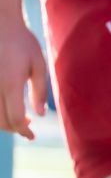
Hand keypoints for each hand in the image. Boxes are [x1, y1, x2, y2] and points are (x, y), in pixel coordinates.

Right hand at [0, 19, 49, 140]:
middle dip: (14, 128)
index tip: (32, 135)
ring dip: (3, 122)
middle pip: (0, 121)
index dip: (23, 130)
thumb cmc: (21, 41)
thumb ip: (40, 90)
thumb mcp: (38, 63)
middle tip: (28, 127)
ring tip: (20, 118)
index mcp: (10, 83)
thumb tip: (40, 114)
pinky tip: (7, 107)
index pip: (14, 118)